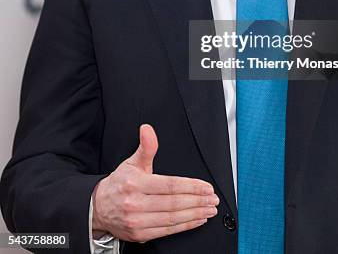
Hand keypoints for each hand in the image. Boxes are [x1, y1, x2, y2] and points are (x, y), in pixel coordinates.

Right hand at [92, 124, 218, 242]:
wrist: (99, 207)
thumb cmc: (120, 184)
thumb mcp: (132, 162)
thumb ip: (146, 147)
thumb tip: (148, 129)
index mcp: (136, 183)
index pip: (170, 185)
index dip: (191, 186)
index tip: (206, 187)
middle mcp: (136, 203)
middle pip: (173, 203)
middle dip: (197, 201)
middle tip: (212, 199)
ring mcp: (137, 221)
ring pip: (172, 218)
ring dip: (194, 214)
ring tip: (208, 209)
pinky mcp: (139, 234)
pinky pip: (166, 231)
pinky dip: (184, 226)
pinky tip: (196, 219)